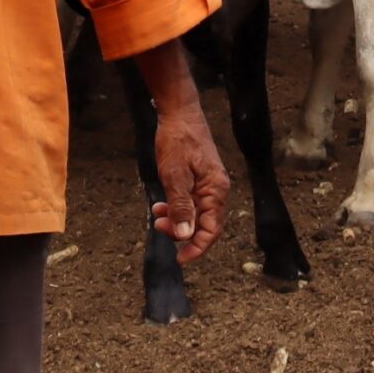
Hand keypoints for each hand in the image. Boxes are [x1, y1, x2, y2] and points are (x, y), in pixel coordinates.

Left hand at [137, 41, 228, 262]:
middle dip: (182, 232)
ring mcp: (208, 183)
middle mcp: (216, 189)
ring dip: (177, 220)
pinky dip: (176, 207)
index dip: (197, 248)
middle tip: (159, 227)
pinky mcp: (199, 178)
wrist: (179, 112)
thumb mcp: (174, 176)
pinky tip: (161, 205)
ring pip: (195, 214)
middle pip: (204, 224)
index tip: (180, 259)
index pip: (212, 230)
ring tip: (156, 215)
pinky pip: (191, 201)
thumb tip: (184, 237)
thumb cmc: (177, 140)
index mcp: (215, 190)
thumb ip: (181, 207)